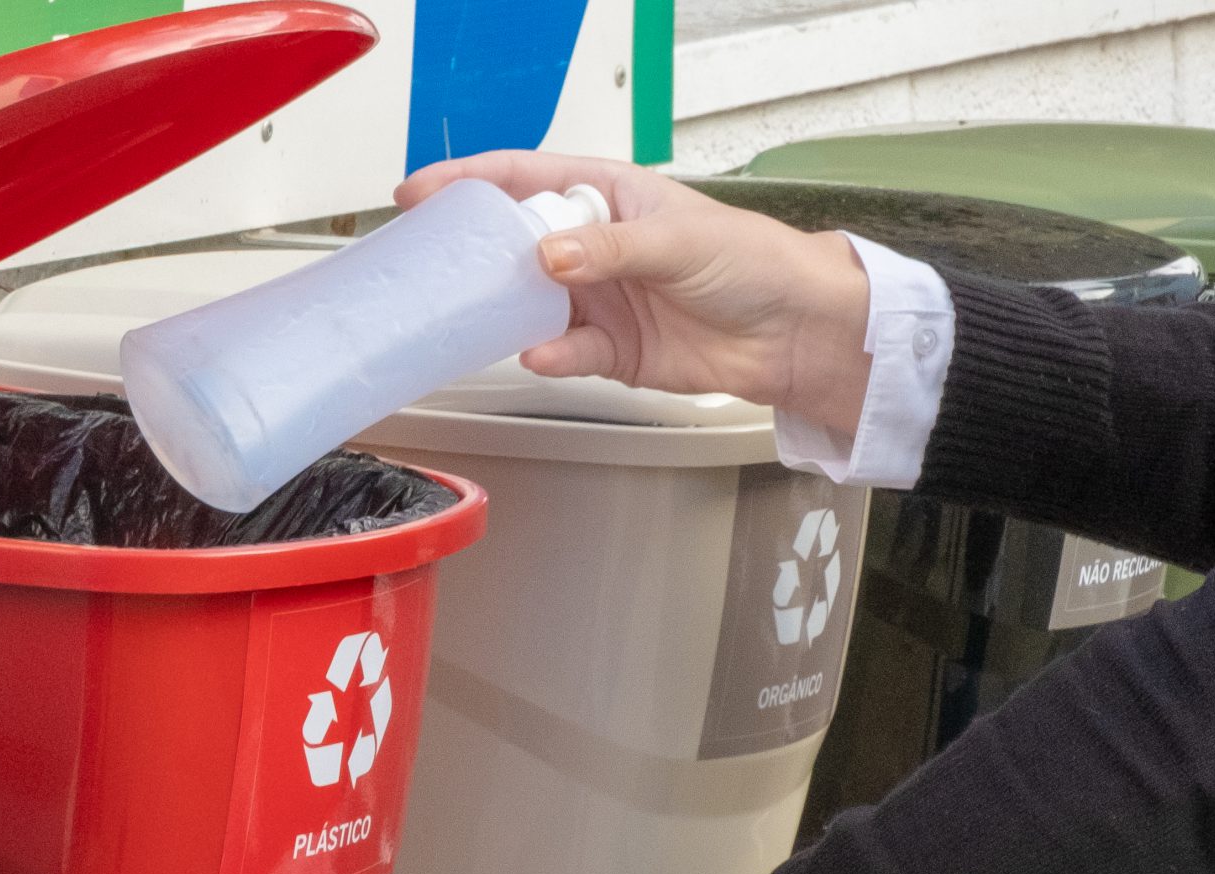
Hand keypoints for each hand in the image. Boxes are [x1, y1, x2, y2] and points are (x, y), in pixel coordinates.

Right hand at [398, 151, 875, 435]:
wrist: (792, 332)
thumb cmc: (751, 262)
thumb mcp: (677, 239)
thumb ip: (609, 249)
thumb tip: (549, 257)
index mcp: (609, 197)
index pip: (526, 179)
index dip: (471, 182)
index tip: (422, 192)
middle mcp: (595, 246)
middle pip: (515, 243)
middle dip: (473, 251)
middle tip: (431, 261)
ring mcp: (598, 298)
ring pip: (529, 301)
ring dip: (505, 310)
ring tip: (479, 313)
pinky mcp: (608, 349)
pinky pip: (563, 350)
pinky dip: (549, 354)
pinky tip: (543, 353)